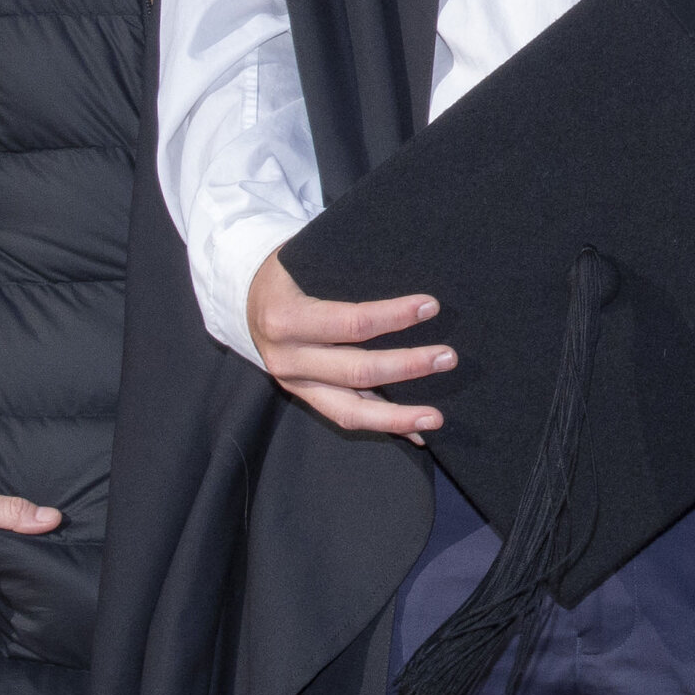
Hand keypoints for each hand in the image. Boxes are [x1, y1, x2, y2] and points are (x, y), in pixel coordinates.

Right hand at [248, 255, 452, 440]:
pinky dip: (386, 426)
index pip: (350, 322)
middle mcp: (289, 359)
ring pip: (350, 412)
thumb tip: (406, 264)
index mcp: (287, 319)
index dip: (393, 316)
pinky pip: (348, 418)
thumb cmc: (288, 273)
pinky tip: (417, 433)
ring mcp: (297, 385)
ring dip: (398, 416)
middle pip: (356, 371)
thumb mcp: (304, 261)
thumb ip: (344, 270)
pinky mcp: (307, 399)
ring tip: (436, 418)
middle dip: (407, 366)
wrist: (247, 302)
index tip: (430, 306)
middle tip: (447, 357)